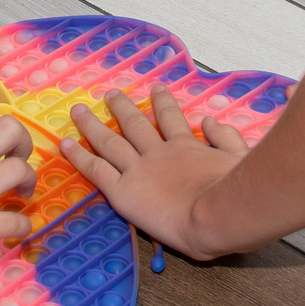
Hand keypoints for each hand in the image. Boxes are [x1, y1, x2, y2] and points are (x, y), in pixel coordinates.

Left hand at [60, 87, 246, 260]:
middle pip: (135, 124)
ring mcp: (138, 170)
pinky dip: (78, 156)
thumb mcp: (240, 158)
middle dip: (122, 108)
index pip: (171, 119)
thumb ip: (226, 138)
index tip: (156, 89)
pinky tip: (65, 145)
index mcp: (188, 147)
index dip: (163, 104)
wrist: (217, 215)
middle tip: (110, 94)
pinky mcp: (123, 191)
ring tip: (79, 111)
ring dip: (92, 125)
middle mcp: (159, 154)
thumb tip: (209, 121)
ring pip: (109, 142)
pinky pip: (96, 170)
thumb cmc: (235, 194)